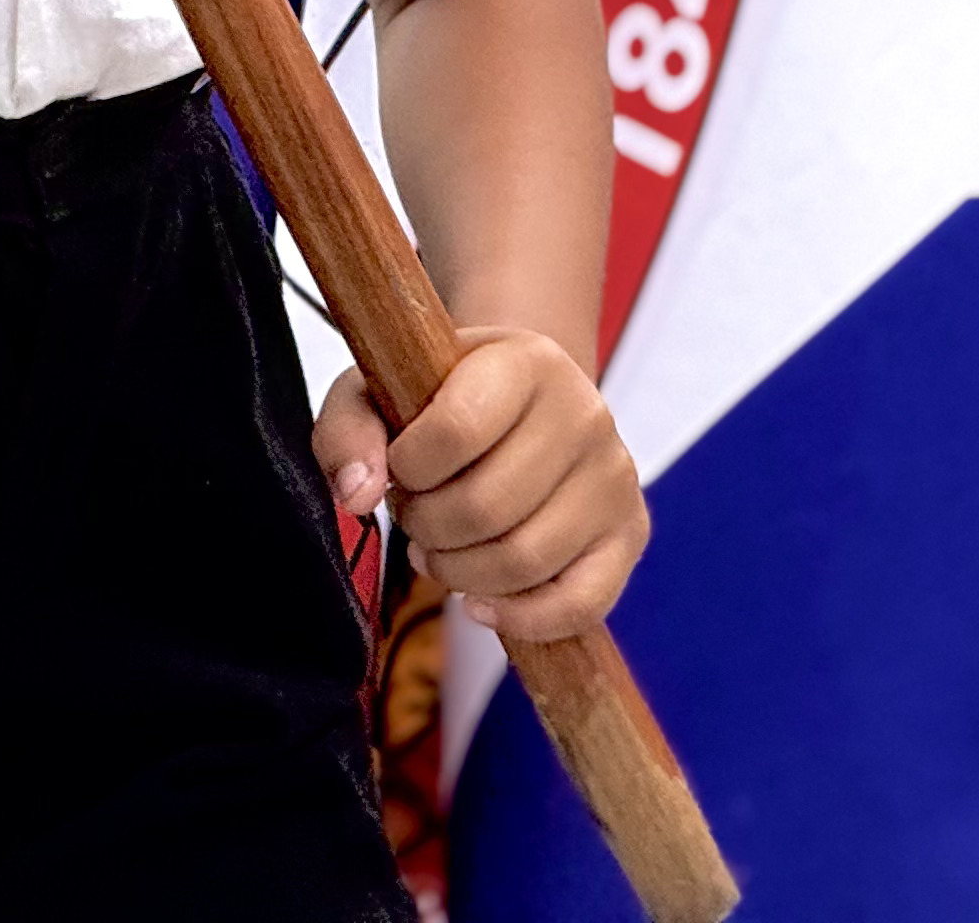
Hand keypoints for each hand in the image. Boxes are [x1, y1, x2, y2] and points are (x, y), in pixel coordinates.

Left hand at [314, 333, 647, 643]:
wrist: (521, 402)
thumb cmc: (442, 399)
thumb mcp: (379, 390)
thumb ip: (348, 431)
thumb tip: (356, 496)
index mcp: (525, 361)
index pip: (456, 430)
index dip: (408, 467)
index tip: (401, 468)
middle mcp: (584, 413)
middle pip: (487, 507)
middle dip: (428, 527)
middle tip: (416, 516)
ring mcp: (614, 475)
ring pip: (526, 560)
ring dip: (460, 574)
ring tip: (440, 551)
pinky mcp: (630, 532)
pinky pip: (581, 603)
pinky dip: (520, 617)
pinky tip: (478, 603)